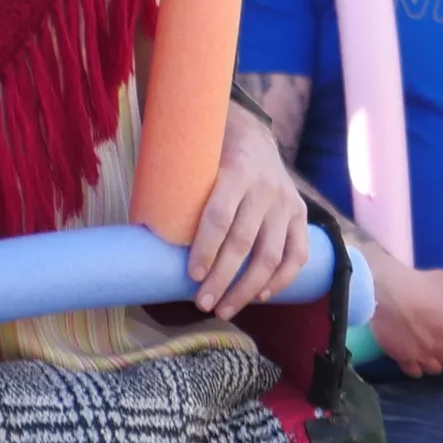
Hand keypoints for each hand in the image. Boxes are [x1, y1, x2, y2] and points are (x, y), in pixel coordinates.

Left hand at [188, 97, 310, 315]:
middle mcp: (266, 188)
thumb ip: (177, 187)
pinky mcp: (300, 214)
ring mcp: (286, 203)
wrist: (252, 133)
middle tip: (202, 304)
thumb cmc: (209, 154)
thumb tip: (142, 231)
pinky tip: (261, 296)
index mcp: (236, 170)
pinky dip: (281, 280)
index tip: (191, 276)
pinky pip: (297, 255)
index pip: (219, 216)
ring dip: (248, 289)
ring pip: (271, 256)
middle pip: (244, 243)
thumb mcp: (194, 159)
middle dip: (222, 279)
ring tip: (225, 309)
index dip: (205, 250)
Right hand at [372, 264, 442, 376]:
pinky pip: (415, 373)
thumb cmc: (416, 284)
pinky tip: (415, 358)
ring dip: (435, 363)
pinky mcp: (403, 359)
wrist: (382, 290)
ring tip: (430, 353)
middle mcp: (442, 346)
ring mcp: (422, 355)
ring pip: (436, 370)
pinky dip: (416, 367)